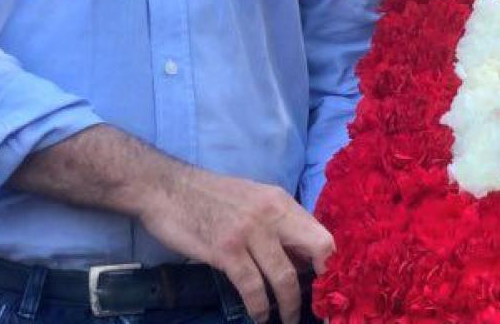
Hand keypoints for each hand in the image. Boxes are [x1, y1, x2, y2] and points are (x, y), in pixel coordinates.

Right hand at [135, 165, 332, 323]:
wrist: (167, 188)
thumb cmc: (210, 196)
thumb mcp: (254, 200)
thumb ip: (279, 225)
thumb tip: (302, 259)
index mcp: (282, 201)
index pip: (323, 234)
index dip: (332, 264)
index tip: (332, 287)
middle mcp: (273, 214)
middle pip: (317, 249)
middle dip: (323, 282)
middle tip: (321, 308)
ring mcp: (250, 232)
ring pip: (284, 275)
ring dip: (289, 305)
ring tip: (287, 320)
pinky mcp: (226, 250)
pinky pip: (252, 286)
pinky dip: (259, 306)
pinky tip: (259, 317)